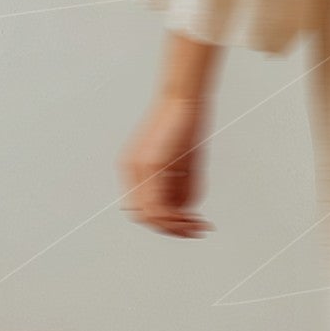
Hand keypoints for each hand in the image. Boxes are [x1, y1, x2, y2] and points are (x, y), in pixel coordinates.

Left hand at [117, 92, 212, 236]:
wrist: (182, 99)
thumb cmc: (183, 127)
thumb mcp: (183, 163)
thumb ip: (179, 187)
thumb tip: (184, 212)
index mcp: (133, 168)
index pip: (142, 208)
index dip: (164, 223)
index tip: (187, 226)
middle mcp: (131, 169)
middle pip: (144, 216)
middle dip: (171, 229)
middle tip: (195, 231)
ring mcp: (139, 167)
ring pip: (151, 215)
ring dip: (177, 226)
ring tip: (198, 226)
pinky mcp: (152, 164)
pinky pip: (158, 204)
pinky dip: (176, 217)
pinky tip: (194, 218)